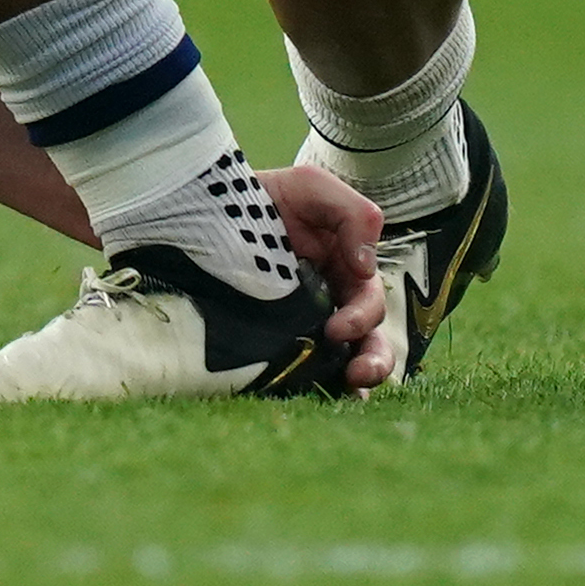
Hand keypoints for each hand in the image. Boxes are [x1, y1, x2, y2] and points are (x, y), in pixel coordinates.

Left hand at [259, 162, 394, 391]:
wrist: (211, 206)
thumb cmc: (265, 197)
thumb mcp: (310, 188)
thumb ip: (352, 214)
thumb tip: (366, 267)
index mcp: (346, 270)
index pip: (369, 302)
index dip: (363, 317)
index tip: (338, 328)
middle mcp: (332, 300)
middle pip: (367, 339)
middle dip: (373, 360)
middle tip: (357, 372)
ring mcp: (305, 323)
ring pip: (345, 360)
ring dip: (358, 378)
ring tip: (350, 387)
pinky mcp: (276, 340)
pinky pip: (303, 369)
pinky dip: (318, 385)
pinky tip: (319, 397)